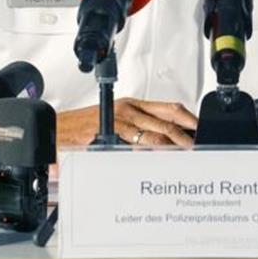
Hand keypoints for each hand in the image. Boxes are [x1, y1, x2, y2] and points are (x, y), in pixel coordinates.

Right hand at [58, 98, 197, 147]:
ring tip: (186, 150)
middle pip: (167, 117)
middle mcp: (130, 108)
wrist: (58, 130)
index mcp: (133, 105)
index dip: (187, 117)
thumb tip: (162, 146)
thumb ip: (137, 134)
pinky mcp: (111, 127)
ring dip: (174, 140)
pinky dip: (150, 146)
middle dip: (186, 131)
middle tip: (199, 143)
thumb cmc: (83, 130)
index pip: (168, 108)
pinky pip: (135, 137)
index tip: (199, 128)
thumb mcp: (115, 128)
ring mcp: (121, 116)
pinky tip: (161, 153)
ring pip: (155, 127)